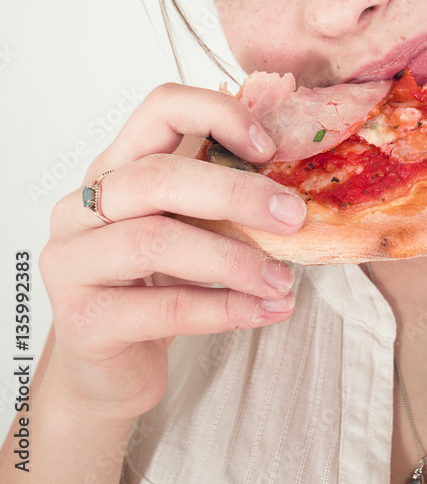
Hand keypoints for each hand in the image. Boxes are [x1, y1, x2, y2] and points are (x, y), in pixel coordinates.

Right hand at [39, 83, 306, 422]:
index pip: (160, 109)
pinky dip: (225, 309)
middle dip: (235, 194)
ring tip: (283, 279)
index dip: (217, 114)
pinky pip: (164, 307)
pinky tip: (265, 311)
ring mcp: (73, 262)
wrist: (106, 374)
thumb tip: (295, 181)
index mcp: (113, 167)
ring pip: (157, 241)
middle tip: (293, 217)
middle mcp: (82, 207)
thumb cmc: (152, 289)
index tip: (268, 147)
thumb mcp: (184, 229)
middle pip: (157, 177)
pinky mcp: (82, 321)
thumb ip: (217, 198)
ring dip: (234, 259)